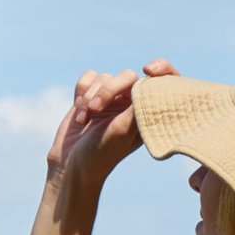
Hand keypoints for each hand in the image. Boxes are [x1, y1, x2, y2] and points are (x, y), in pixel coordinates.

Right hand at [46, 59, 177, 188]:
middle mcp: (131, 103)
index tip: (149, 69)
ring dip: (89, 97)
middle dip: (107, 90)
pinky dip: (81, 92)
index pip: (164, 81)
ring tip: (84, 120)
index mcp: (147, 112)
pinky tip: (79, 113)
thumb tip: (152, 82)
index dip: (163, 69)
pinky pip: (88, 77)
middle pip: (126, 76)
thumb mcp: (123, 131)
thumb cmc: (101, 153)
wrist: (71, 165)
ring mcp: (111, 99)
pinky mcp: (91, 96)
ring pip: (103, 77)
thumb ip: (137, 106)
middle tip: (96, 109)